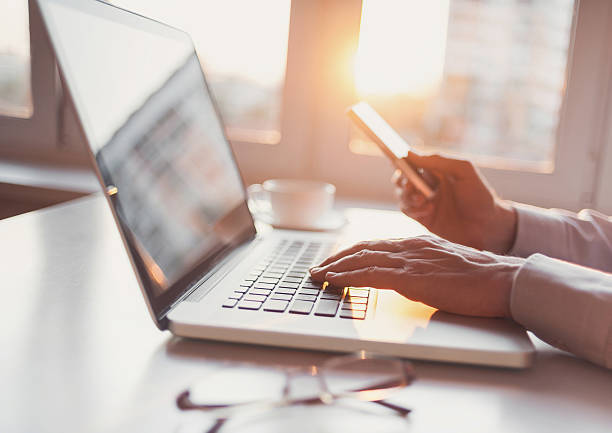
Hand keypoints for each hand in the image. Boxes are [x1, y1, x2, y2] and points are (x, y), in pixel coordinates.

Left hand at [310, 235, 523, 317]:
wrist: (504, 280)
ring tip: (318, 275)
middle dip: (337, 258)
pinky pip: (370, 274)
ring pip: (361, 259)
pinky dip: (347, 276)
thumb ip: (425, 267)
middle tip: (318, 267)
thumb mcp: (446, 266)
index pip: (376, 245)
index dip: (352, 253)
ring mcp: (410, 259)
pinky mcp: (412, 276)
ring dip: (335, 267)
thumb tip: (409, 278)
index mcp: (418, 243)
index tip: (336, 261)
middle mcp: (410, 246)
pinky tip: (334, 281)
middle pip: (363, 248)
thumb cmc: (481, 278)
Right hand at [393, 153, 516, 253]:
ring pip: (402, 194)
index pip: (413, 161)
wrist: (487, 227)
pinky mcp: (423, 218)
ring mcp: (424, 202)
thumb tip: (411, 154)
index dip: (401, 159)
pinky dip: (413, 209)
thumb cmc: (479, 196)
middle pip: (402, 178)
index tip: (394, 158)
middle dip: (402, 180)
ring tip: (422, 199)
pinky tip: (429, 210)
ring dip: (407, 195)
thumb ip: (438, 161)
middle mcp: (428, 184)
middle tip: (410, 184)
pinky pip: (407, 210)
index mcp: (437, 170)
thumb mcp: (463, 171)